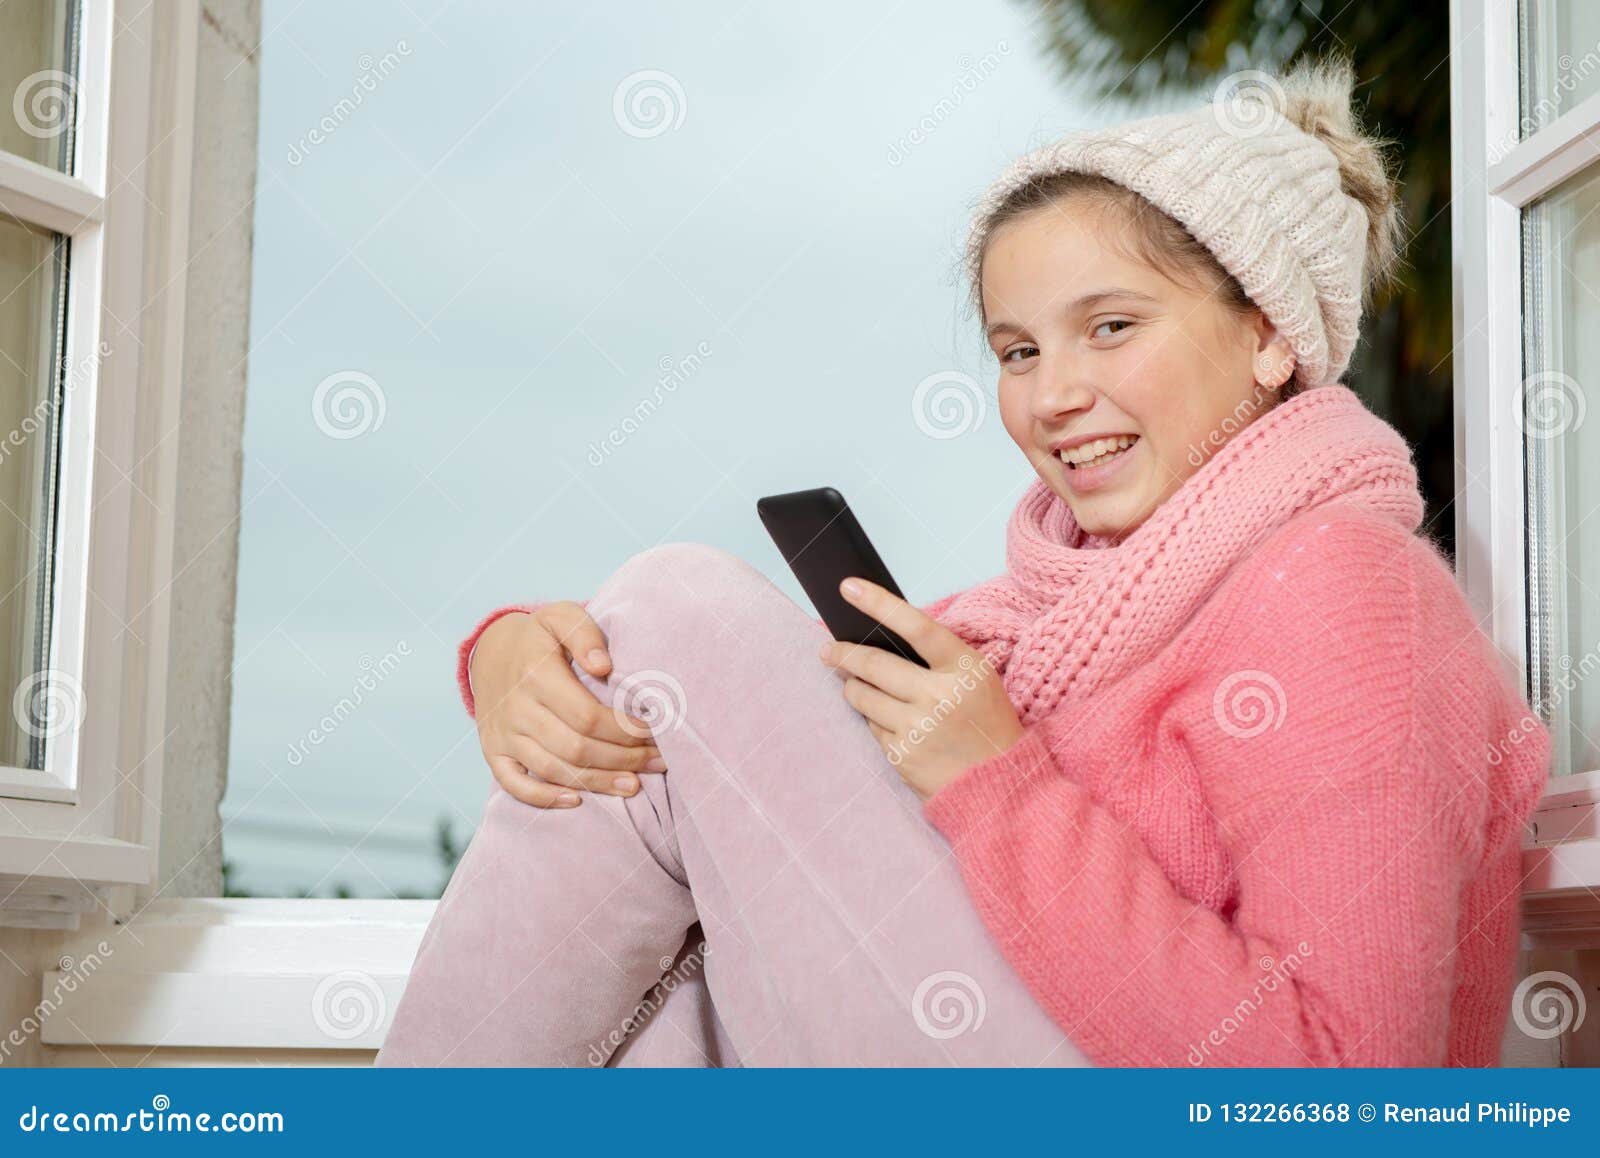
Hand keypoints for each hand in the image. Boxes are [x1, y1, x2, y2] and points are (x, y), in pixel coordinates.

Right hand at [470, 603, 664, 807]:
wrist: (491, 652)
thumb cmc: (540, 637)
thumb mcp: (561, 617)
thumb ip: (584, 634)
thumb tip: (604, 665)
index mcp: (536, 675)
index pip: (586, 715)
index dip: (624, 730)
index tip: (655, 732)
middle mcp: (516, 709)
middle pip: (575, 748)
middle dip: (622, 760)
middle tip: (657, 763)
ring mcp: (503, 734)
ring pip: (552, 770)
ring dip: (597, 782)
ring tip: (635, 785)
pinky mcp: (493, 752)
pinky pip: (514, 784)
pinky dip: (544, 798)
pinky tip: (578, 801)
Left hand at [817, 577, 1024, 801]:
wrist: (999, 784)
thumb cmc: (986, 724)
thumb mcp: (977, 678)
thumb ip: (937, 657)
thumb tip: (882, 635)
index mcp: (964, 668)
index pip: (915, 625)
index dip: (878, 603)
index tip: (848, 587)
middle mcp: (939, 696)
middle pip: (874, 663)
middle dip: (843, 654)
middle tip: (828, 650)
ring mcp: (918, 727)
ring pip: (862, 696)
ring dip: (852, 686)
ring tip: (853, 684)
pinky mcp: (901, 754)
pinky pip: (871, 727)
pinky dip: (873, 719)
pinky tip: (889, 721)